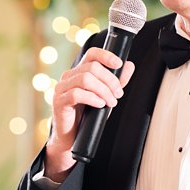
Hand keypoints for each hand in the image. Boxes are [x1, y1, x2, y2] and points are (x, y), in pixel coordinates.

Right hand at [44, 48, 135, 181]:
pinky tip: (100, 105)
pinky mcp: (59, 101)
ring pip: (85, 79)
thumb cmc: (88, 114)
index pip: (91, 54)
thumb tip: (129, 65)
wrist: (72, 135)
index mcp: (80, 71)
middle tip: (118, 94)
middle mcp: (68, 76)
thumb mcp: (106, 95)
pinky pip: (77, 94)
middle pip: (92, 67)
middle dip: (111, 81)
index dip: (106, 55)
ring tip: (111, 102)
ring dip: (104, 91)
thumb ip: (117, 81)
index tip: (119, 64)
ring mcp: (61, 88)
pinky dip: (93, 98)